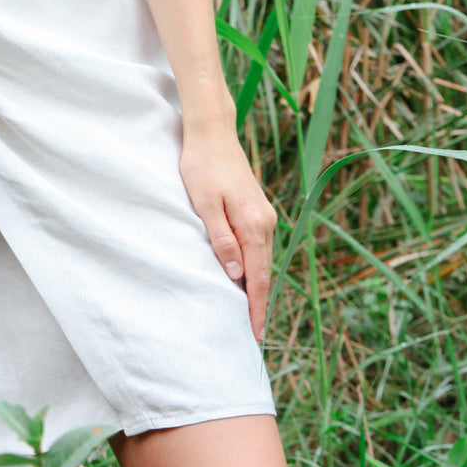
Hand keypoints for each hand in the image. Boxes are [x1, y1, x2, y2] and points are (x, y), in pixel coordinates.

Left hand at [178, 127, 277, 340]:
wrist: (212, 131)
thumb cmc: (202, 165)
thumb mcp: (204, 203)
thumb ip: (220, 239)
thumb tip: (235, 275)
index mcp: (253, 224)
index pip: (258, 277)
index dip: (257, 308)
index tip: (255, 335)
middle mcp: (264, 221)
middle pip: (264, 272)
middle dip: (259, 303)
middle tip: (252, 335)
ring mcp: (263, 214)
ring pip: (262, 259)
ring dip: (256, 286)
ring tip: (248, 313)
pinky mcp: (256, 208)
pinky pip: (257, 246)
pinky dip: (254, 266)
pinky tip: (245, 276)